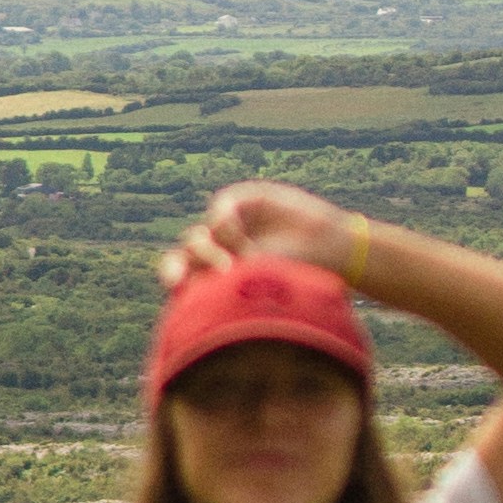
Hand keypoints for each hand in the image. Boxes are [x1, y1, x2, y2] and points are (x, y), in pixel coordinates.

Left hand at [160, 177, 358, 289]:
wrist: (330, 250)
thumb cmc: (300, 278)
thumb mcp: (258, 290)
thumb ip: (224, 292)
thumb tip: (185, 301)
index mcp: (219, 276)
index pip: (183, 278)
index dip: (173, 280)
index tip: (175, 288)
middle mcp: (219, 250)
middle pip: (179, 256)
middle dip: (174, 267)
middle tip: (179, 280)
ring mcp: (229, 227)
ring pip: (196, 236)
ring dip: (207, 253)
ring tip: (231, 268)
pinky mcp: (244, 202)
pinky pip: (219, 208)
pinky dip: (225, 226)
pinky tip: (242, 244)